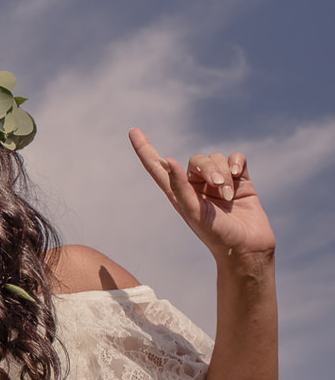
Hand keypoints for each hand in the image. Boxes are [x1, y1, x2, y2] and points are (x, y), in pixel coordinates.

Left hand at [129, 128, 274, 263]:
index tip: (132, 131)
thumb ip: (178, 186)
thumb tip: (165, 160)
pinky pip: (236, 158)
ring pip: (217, 159)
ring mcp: (218, 182)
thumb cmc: (215, 235)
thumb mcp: (192, 211)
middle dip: (208, 169)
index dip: (145, 149)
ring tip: (229, 195)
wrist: (247, 248)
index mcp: (177, 193)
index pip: (156, 166)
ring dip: (224, 173)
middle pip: (197, 160)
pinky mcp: (240, 181)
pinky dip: (237, 163)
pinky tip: (238, 176)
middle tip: (218, 186)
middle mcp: (195, 185)